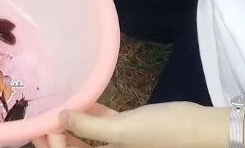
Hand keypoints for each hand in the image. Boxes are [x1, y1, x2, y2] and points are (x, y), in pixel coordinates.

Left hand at [39, 102, 222, 147]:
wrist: (202, 129)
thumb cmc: (163, 134)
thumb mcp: (122, 131)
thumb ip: (88, 127)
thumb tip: (59, 119)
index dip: (53, 145)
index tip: (46, 124)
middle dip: (57, 137)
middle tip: (42, 116)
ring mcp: (122, 146)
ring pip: (88, 140)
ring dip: (72, 126)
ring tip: (59, 106)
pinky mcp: (132, 133)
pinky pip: (105, 128)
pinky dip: (93, 117)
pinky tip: (84, 101)